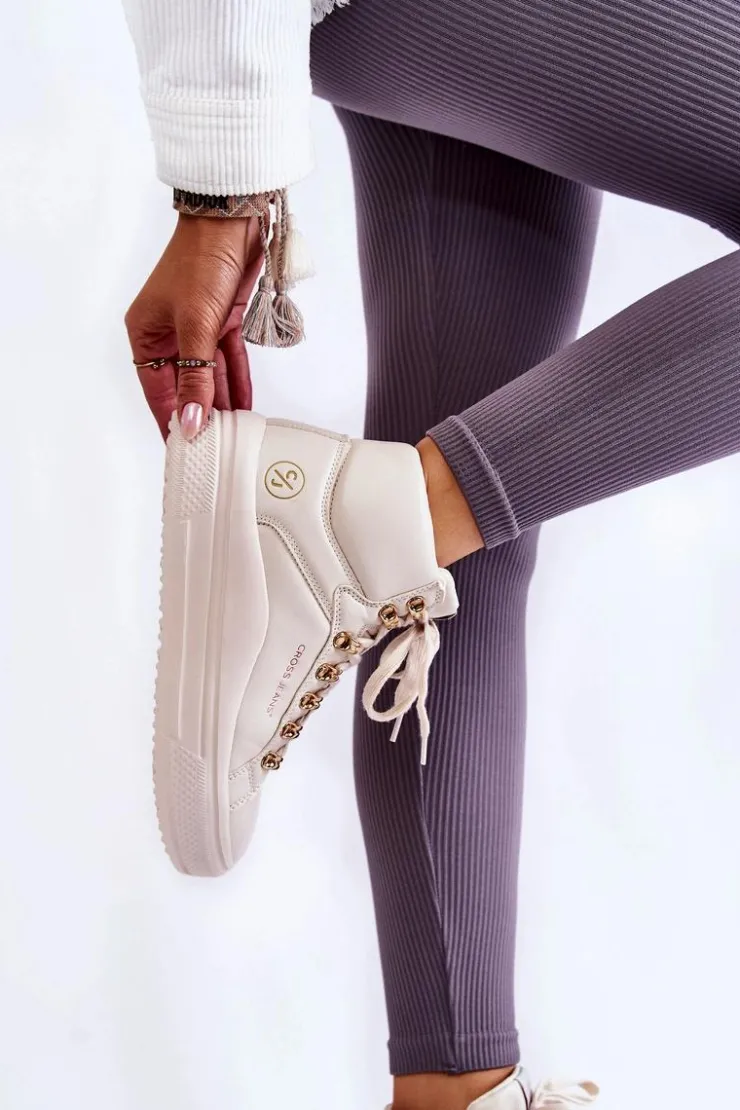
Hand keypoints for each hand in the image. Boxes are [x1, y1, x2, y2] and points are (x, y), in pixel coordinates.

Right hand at [125, 213, 263, 439]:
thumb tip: (192, 420)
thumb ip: (196, 377)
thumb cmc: (201, 261)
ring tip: (234, 434)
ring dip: (222, 401)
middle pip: (185, 386)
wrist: (232, 220)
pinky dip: (236, 380)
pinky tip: (244, 405)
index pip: (158, 392)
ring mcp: (196, 328)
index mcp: (145, 335)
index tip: (185, 451)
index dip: (172, 421)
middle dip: (202, 414)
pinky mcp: (220, 321)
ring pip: (209, 376)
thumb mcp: (196, 326)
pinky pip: (227, 360)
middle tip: (215, 449)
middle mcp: (167, 334)